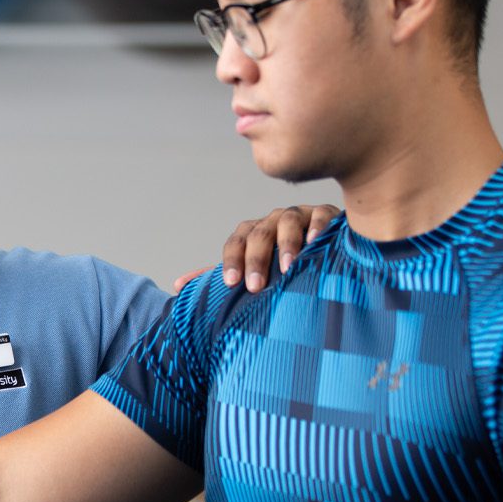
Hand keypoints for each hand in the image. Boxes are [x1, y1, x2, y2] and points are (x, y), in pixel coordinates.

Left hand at [172, 204, 340, 292]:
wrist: (320, 250)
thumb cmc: (278, 264)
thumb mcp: (249, 270)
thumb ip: (217, 277)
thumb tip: (177, 286)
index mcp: (252, 233)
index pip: (236, 243)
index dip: (232, 261)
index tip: (231, 284)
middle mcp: (272, 221)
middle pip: (259, 234)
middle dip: (256, 260)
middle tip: (256, 286)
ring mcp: (299, 215)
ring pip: (287, 222)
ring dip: (286, 244)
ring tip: (288, 268)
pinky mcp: (325, 214)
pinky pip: (321, 216)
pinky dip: (318, 227)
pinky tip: (315, 243)